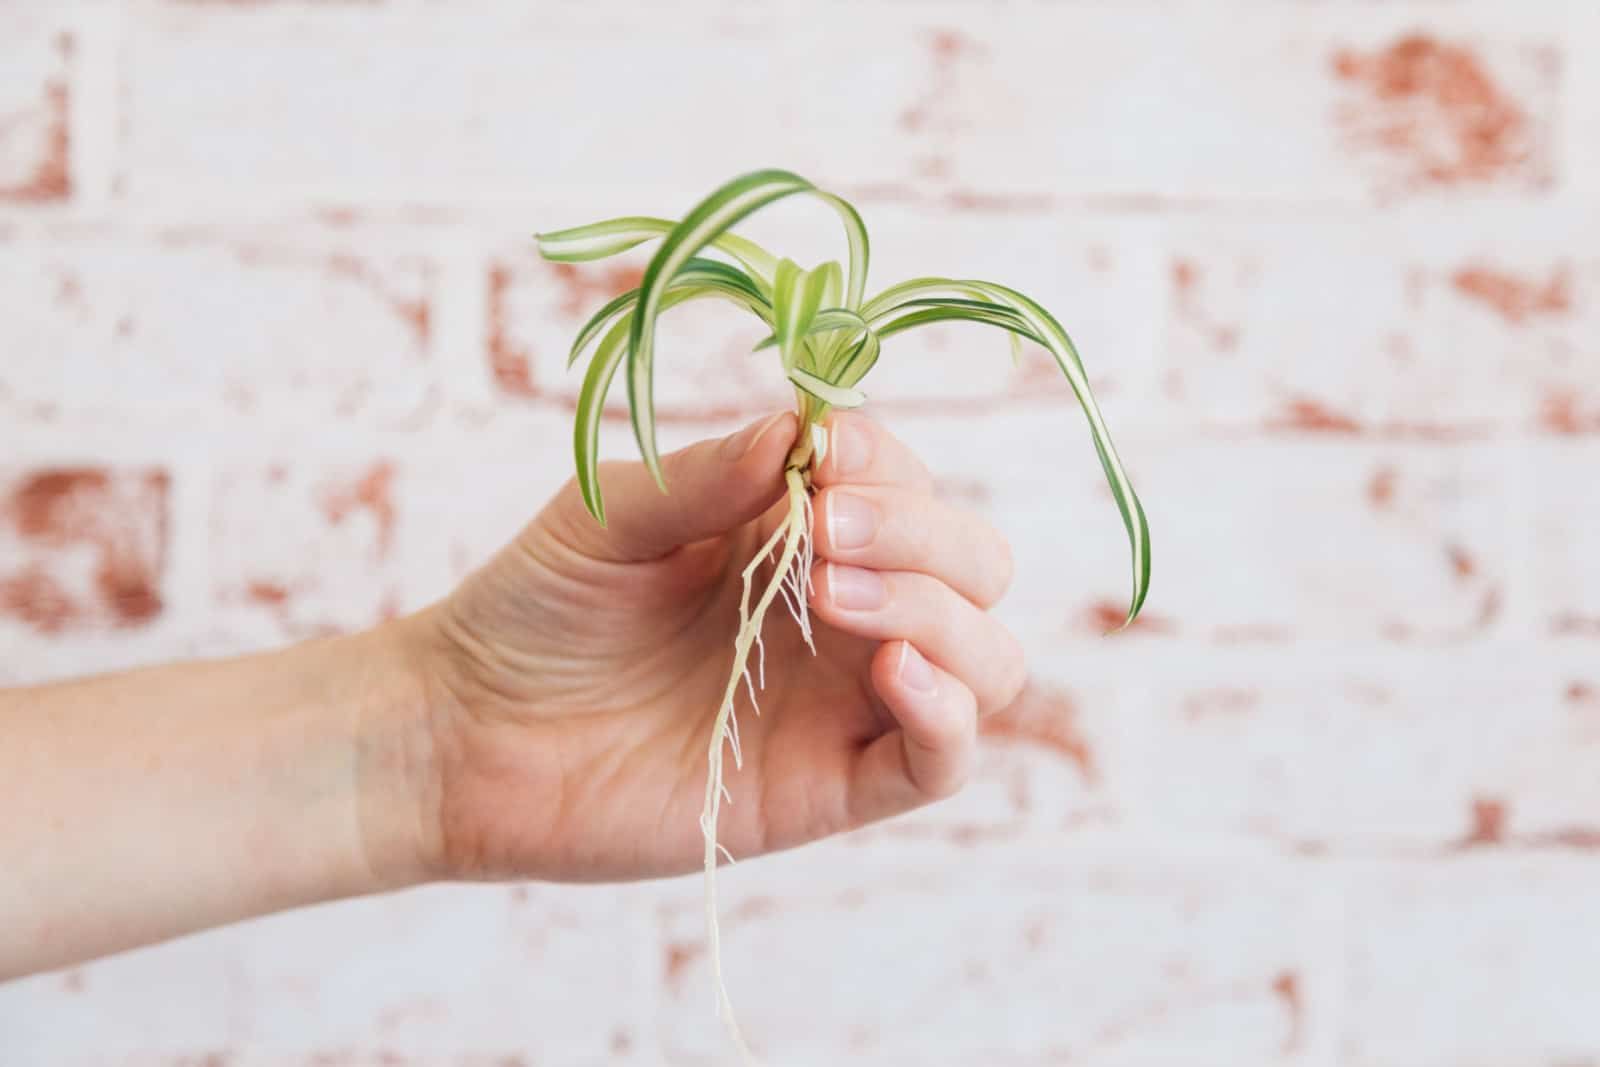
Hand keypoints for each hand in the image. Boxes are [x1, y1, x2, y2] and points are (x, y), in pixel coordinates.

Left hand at [399, 410, 1025, 881]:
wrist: (465, 733)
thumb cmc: (536, 609)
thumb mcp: (610, 516)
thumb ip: (711, 475)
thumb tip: (805, 431)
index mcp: (801, 534)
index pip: (906, 483)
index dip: (886, 463)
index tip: (822, 457)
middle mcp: (843, 614)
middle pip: (973, 565)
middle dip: (922, 534)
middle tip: (823, 534)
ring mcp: (844, 702)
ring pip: (984, 657)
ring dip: (938, 612)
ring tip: (831, 598)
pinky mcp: (829, 786)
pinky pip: (941, 760)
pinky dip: (949, 711)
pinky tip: (893, 670)